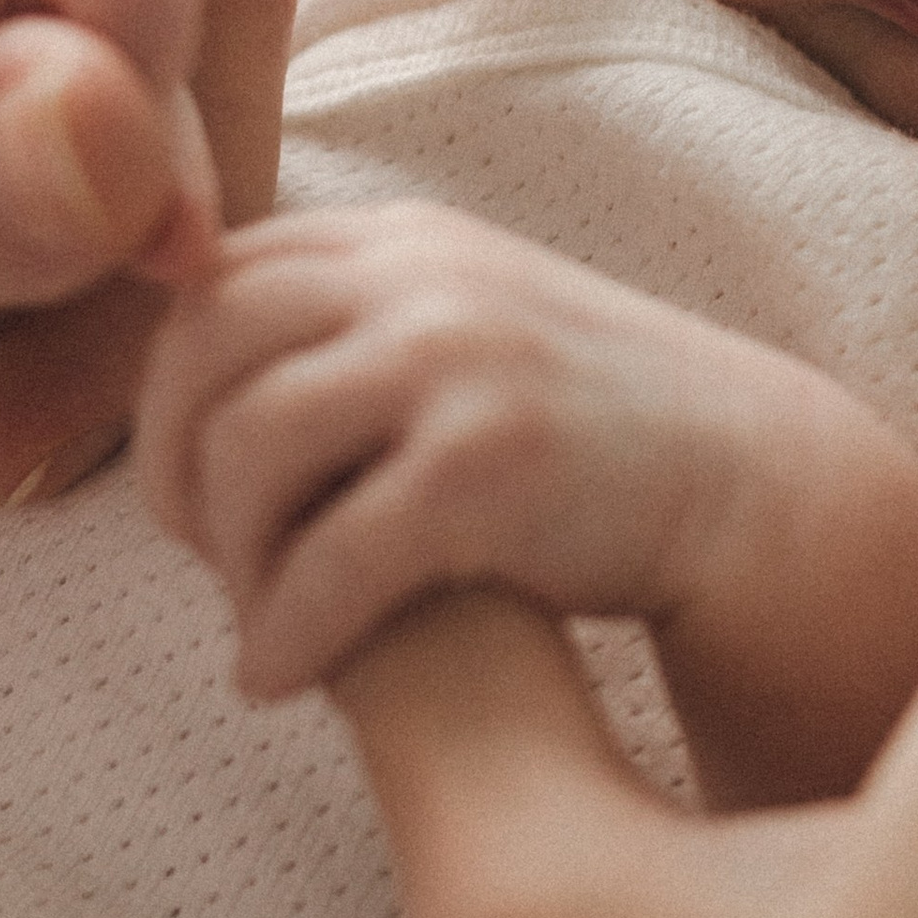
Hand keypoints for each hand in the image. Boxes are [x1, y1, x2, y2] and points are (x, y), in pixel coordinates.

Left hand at [140, 201, 917, 804]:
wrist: (750, 486)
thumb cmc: (585, 437)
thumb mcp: (465, 333)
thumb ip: (349, 330)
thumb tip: (176, 398)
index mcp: (401, 240)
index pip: (211, 287)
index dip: (167, 394)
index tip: (192, 484)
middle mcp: (421, 275)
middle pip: (204, 358)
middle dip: (173, 473)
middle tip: (206, 560)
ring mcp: (458, 361)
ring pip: (247, 452)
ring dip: (227, 557)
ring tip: (256, 620)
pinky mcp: (489, 466)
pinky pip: (326, 558)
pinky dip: (281, 630)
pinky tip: (281, 677)